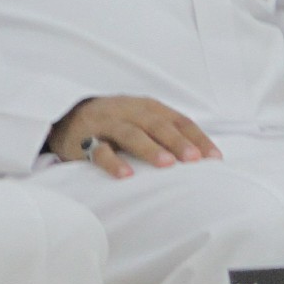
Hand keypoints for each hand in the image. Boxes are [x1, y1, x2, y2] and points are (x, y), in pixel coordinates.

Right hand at [50, 96, 221, 179]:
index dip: (197, 138)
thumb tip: (205, 159)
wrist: (68, 117)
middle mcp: (130, 111)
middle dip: (177, 142)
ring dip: (150, 148)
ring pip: (131, 133)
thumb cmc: (118, 124)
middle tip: (194, 160)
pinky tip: (126, 175)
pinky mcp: (85, 139)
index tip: (214, 158)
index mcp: (149, 107)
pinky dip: (113, 162)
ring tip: (166, 165)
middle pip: (157, 124)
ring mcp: (107, 124)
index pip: (179, 121)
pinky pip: (99, 150)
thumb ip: (169, 135)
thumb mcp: (144, 122)